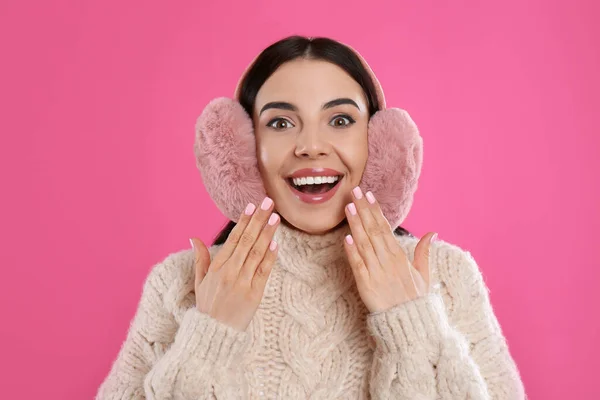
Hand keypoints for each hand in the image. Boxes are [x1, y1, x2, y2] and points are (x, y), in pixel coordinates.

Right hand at [189, 197, 279, 331]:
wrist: (214, 335)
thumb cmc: (207, 308)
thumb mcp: (199, 282)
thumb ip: (200, 259)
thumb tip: (193, 238)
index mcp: (217, 268)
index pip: (233, 239)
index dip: (243, 222)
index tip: (251, 206)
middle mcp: (230, 273)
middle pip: (247, 241)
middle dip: (258, 220)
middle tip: (268, 202)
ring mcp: (243, 283)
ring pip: (257, 253)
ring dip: (267, 234)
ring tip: (275, 217)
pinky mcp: (255, 294)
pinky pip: (264, 271)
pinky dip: (270, 257)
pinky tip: (275, 243)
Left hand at [343, 186, 436, 313]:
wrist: (409, 324)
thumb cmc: (415, 300)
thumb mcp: (424, 274)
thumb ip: (424, 252)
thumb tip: (432, 233)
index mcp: (400, 256)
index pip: (385, 227)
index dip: (375, 210)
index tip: (368, 195)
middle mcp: (388, 261)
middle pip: (373, 230)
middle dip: (363, 209)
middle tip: (354, 191)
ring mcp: (376, 272)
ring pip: (364, 243)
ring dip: (355, 224)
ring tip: (348, 206)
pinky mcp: (366, 285)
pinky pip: (357, 265)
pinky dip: (352, 251)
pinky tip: (346, 237)